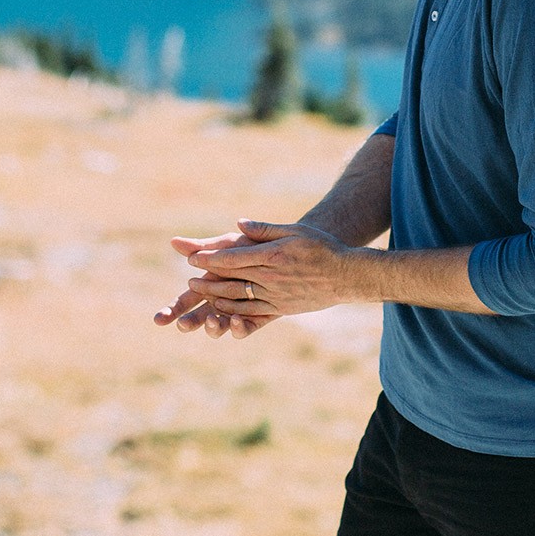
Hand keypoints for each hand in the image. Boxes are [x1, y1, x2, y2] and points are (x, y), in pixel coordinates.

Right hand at [153, 231, 275, 338]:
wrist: (286, 252)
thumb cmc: (252, 246)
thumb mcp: (227, 245)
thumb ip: (203, 247)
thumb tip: (174, 241)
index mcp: (207, 286)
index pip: (184, 302)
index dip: (171, 311)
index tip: (159, 320)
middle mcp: (218, 302)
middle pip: (198, 319)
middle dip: (189, 323)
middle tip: (184, 325)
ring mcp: (236, 311)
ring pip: (220, 327)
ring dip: (213, 327)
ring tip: (213, 321)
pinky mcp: (256, 318)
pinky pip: (245, 328)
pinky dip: (239, 327)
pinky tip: (238, 320)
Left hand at [184, 220, 362, 320]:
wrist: (346, 275)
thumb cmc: (322, 247)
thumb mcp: (295, 230)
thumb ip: (265, 229)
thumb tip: (239, 224)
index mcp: (272, 255)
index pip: (233, 258)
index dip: (210, 259)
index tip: (192, 258)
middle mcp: (271, 278)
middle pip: (230, 280)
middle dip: (206, 279)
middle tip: (188, 279)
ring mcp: (275, 295)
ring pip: (237, 298)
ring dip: (214, 296)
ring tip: (198, 292)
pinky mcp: (281, 308)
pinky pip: (251, 311)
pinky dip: (232, 310)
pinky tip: (220, 308)